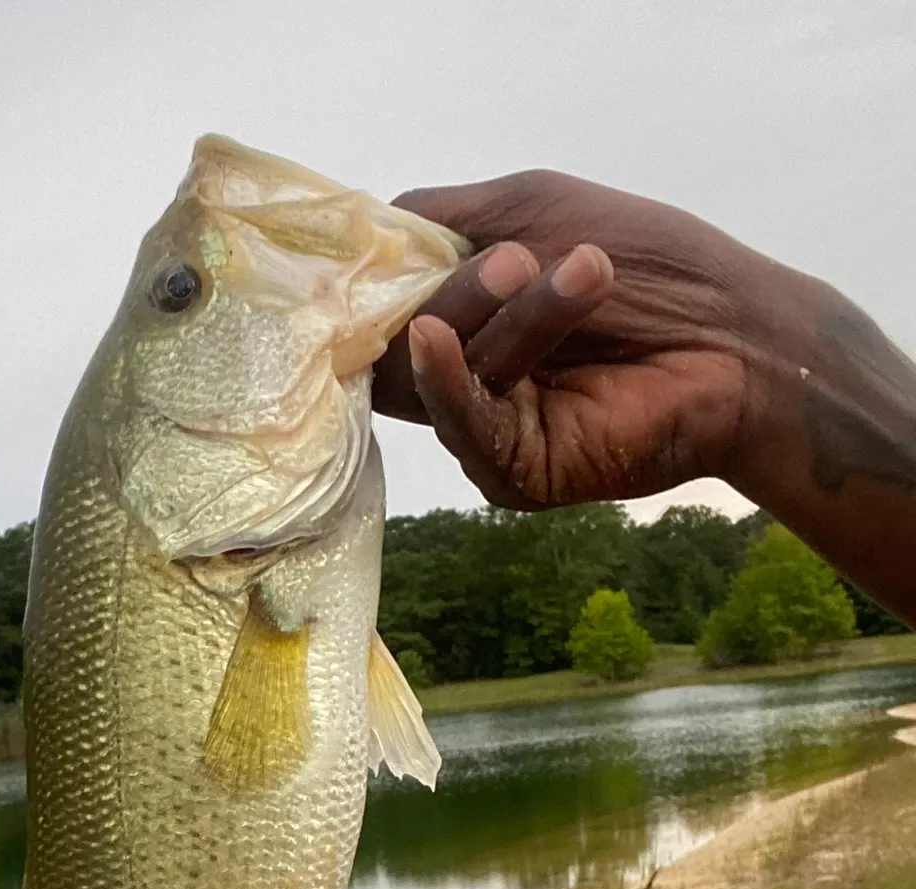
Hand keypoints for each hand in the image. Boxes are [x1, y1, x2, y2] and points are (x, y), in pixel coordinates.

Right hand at [375, 170, 783, 509]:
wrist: (741, 337)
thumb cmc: (653, 265)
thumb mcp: (530, 205)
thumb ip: (437, 217)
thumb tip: (359, 232)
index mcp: (461, 317)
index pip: (383, 308)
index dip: (374, 284)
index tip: (375, 258)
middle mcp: (462, 375)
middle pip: (397, 343)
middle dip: (450, 295)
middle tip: (514, 263)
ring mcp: (483, 425)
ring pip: (430, 378)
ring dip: (500, 320)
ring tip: (581, 273)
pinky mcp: (509, 470)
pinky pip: (458, 428)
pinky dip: (444, 383)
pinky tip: (438, 343)